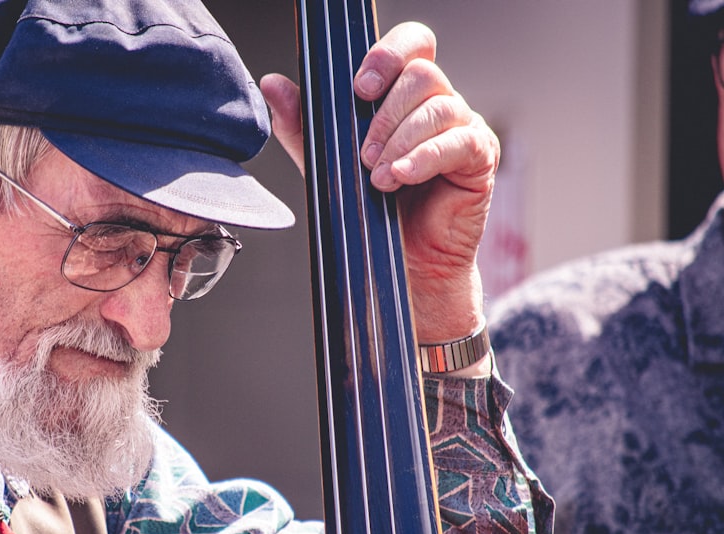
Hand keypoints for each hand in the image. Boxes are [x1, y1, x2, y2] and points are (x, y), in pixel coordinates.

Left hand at [261, 21, 498, 347]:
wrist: (404, 268)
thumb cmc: (372, 215)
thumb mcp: (328, 166)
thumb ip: (304, 125)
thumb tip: (272, 83)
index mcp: (405, 98)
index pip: (411, 46)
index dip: (387, 55)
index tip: (358, 89)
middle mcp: (438, 106)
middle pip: (423, 73)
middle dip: (385, 114)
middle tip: (363, 155)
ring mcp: (464, 129)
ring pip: (441, 106)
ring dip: (400, 141)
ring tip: (378, 179)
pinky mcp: (480, 159)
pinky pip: (460, 141)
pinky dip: (424, 157)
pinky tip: (400, 178)